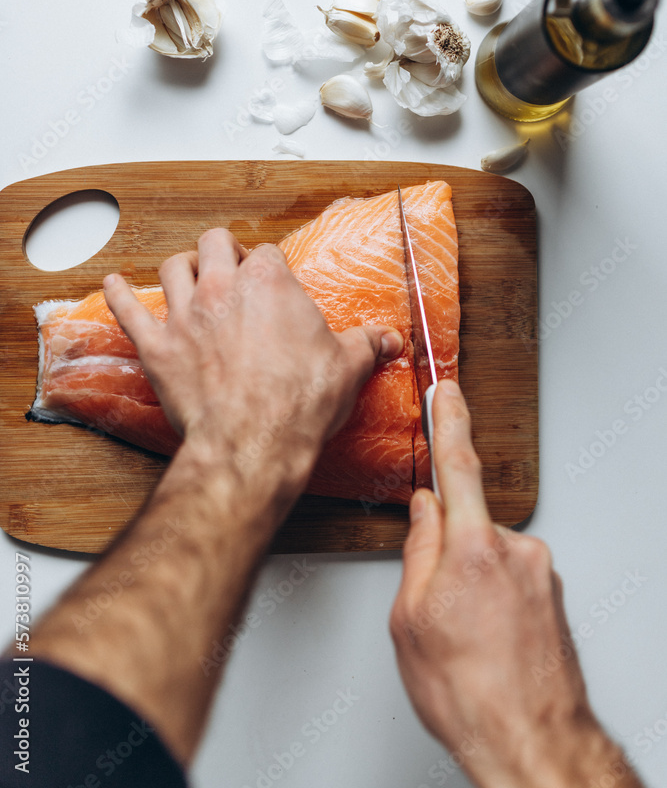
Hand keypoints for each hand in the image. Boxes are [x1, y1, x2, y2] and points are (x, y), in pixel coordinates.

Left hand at [103, 228, 403, 508]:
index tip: (274, 284)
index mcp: (270, 284)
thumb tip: (388, 339)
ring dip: (180, 268)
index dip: (270, 268)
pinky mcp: (157, 347)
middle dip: (222, 252)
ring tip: (186, 273)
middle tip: (230, 269)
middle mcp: (222, 289)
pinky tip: (113, 285)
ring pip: (171, 268)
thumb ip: (367, 344)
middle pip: (214, 244)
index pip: (267, 254)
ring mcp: (185, 315)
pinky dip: (118, 295)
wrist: (254, 444)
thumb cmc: (298, 404)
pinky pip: (127, 310)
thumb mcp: (348, 368)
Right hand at [390, 380, 640, 787]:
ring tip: (462, 639)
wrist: (532, 743)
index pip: (457, 464)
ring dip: (468, 585)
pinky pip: (508, 578)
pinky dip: (491, 601)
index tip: (447, 389)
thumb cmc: (469, 692)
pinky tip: (484, 642)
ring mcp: (540, 573)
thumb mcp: (411, 619)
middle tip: (434, 609)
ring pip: (486, 556)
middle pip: (465, 524)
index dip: (449, 419)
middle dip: (443, 553)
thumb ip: (417, 549)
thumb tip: (423, 510)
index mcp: (473, 547)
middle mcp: (516, 550)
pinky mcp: (551, 595)